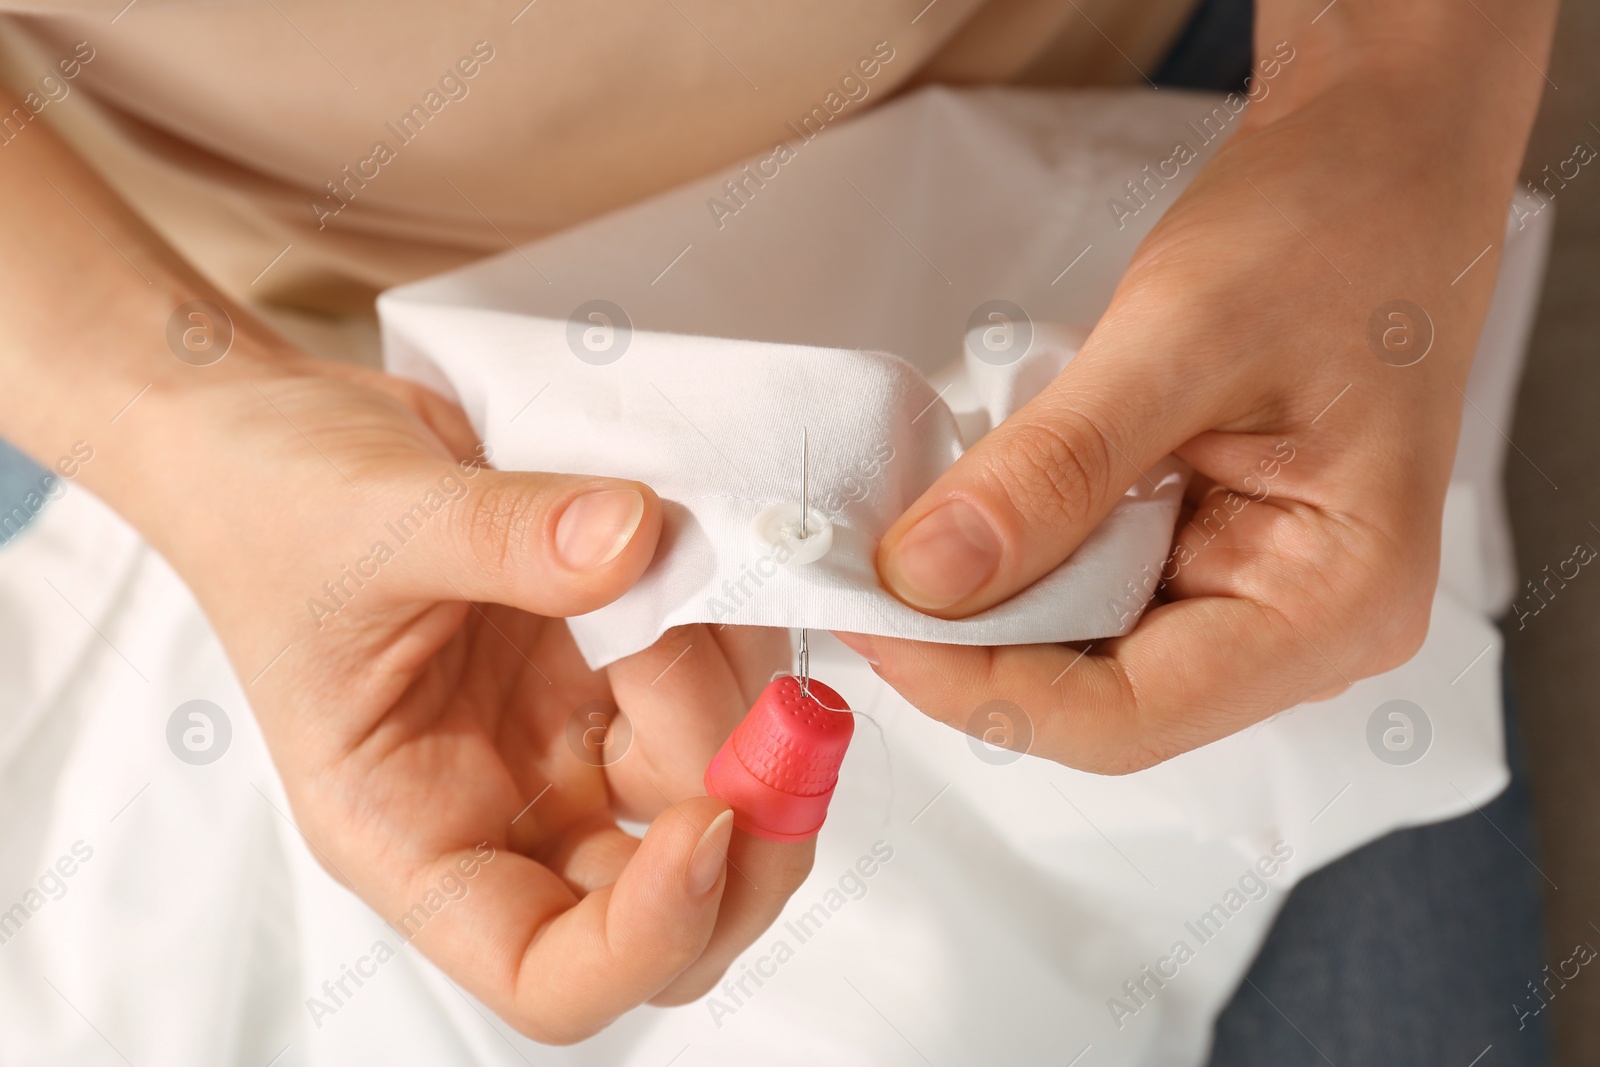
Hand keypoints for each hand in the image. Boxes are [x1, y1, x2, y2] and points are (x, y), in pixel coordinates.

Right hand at [133, 350, 806, 1041]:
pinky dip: (747, 644)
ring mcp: (568, 739)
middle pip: (670, 907)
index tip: (710, 817)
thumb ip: (502, 535)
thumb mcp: (366, 522)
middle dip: (748, 824)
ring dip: (752, 703)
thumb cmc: (278, 506)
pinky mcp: (612, 667)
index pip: (550, 975)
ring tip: (702, 567)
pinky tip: (720, 563)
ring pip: (715, 791)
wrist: (290, 429)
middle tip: (775, 711)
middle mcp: (506, 808)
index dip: (651, 934)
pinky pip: (717, 689)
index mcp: (413, 833)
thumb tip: (636, 539)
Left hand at [838, 4, 1554, 772]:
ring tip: (917, 528)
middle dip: (972, 647)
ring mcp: (1263, 603)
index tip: (868, 612)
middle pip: (1098, 703)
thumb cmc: (1327, 229)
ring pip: (1087, 658)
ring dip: (991, 604)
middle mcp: (1308, 636)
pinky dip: (1025, 561)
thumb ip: (1051, 469)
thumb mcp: (1176, 337)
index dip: (976, 685)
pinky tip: (985, 507)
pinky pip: (1098, 597)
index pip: (1122, 718)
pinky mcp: (1220, 562)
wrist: (1381, 166)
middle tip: (867, 569)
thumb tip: (924, 579)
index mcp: (1335, 604)